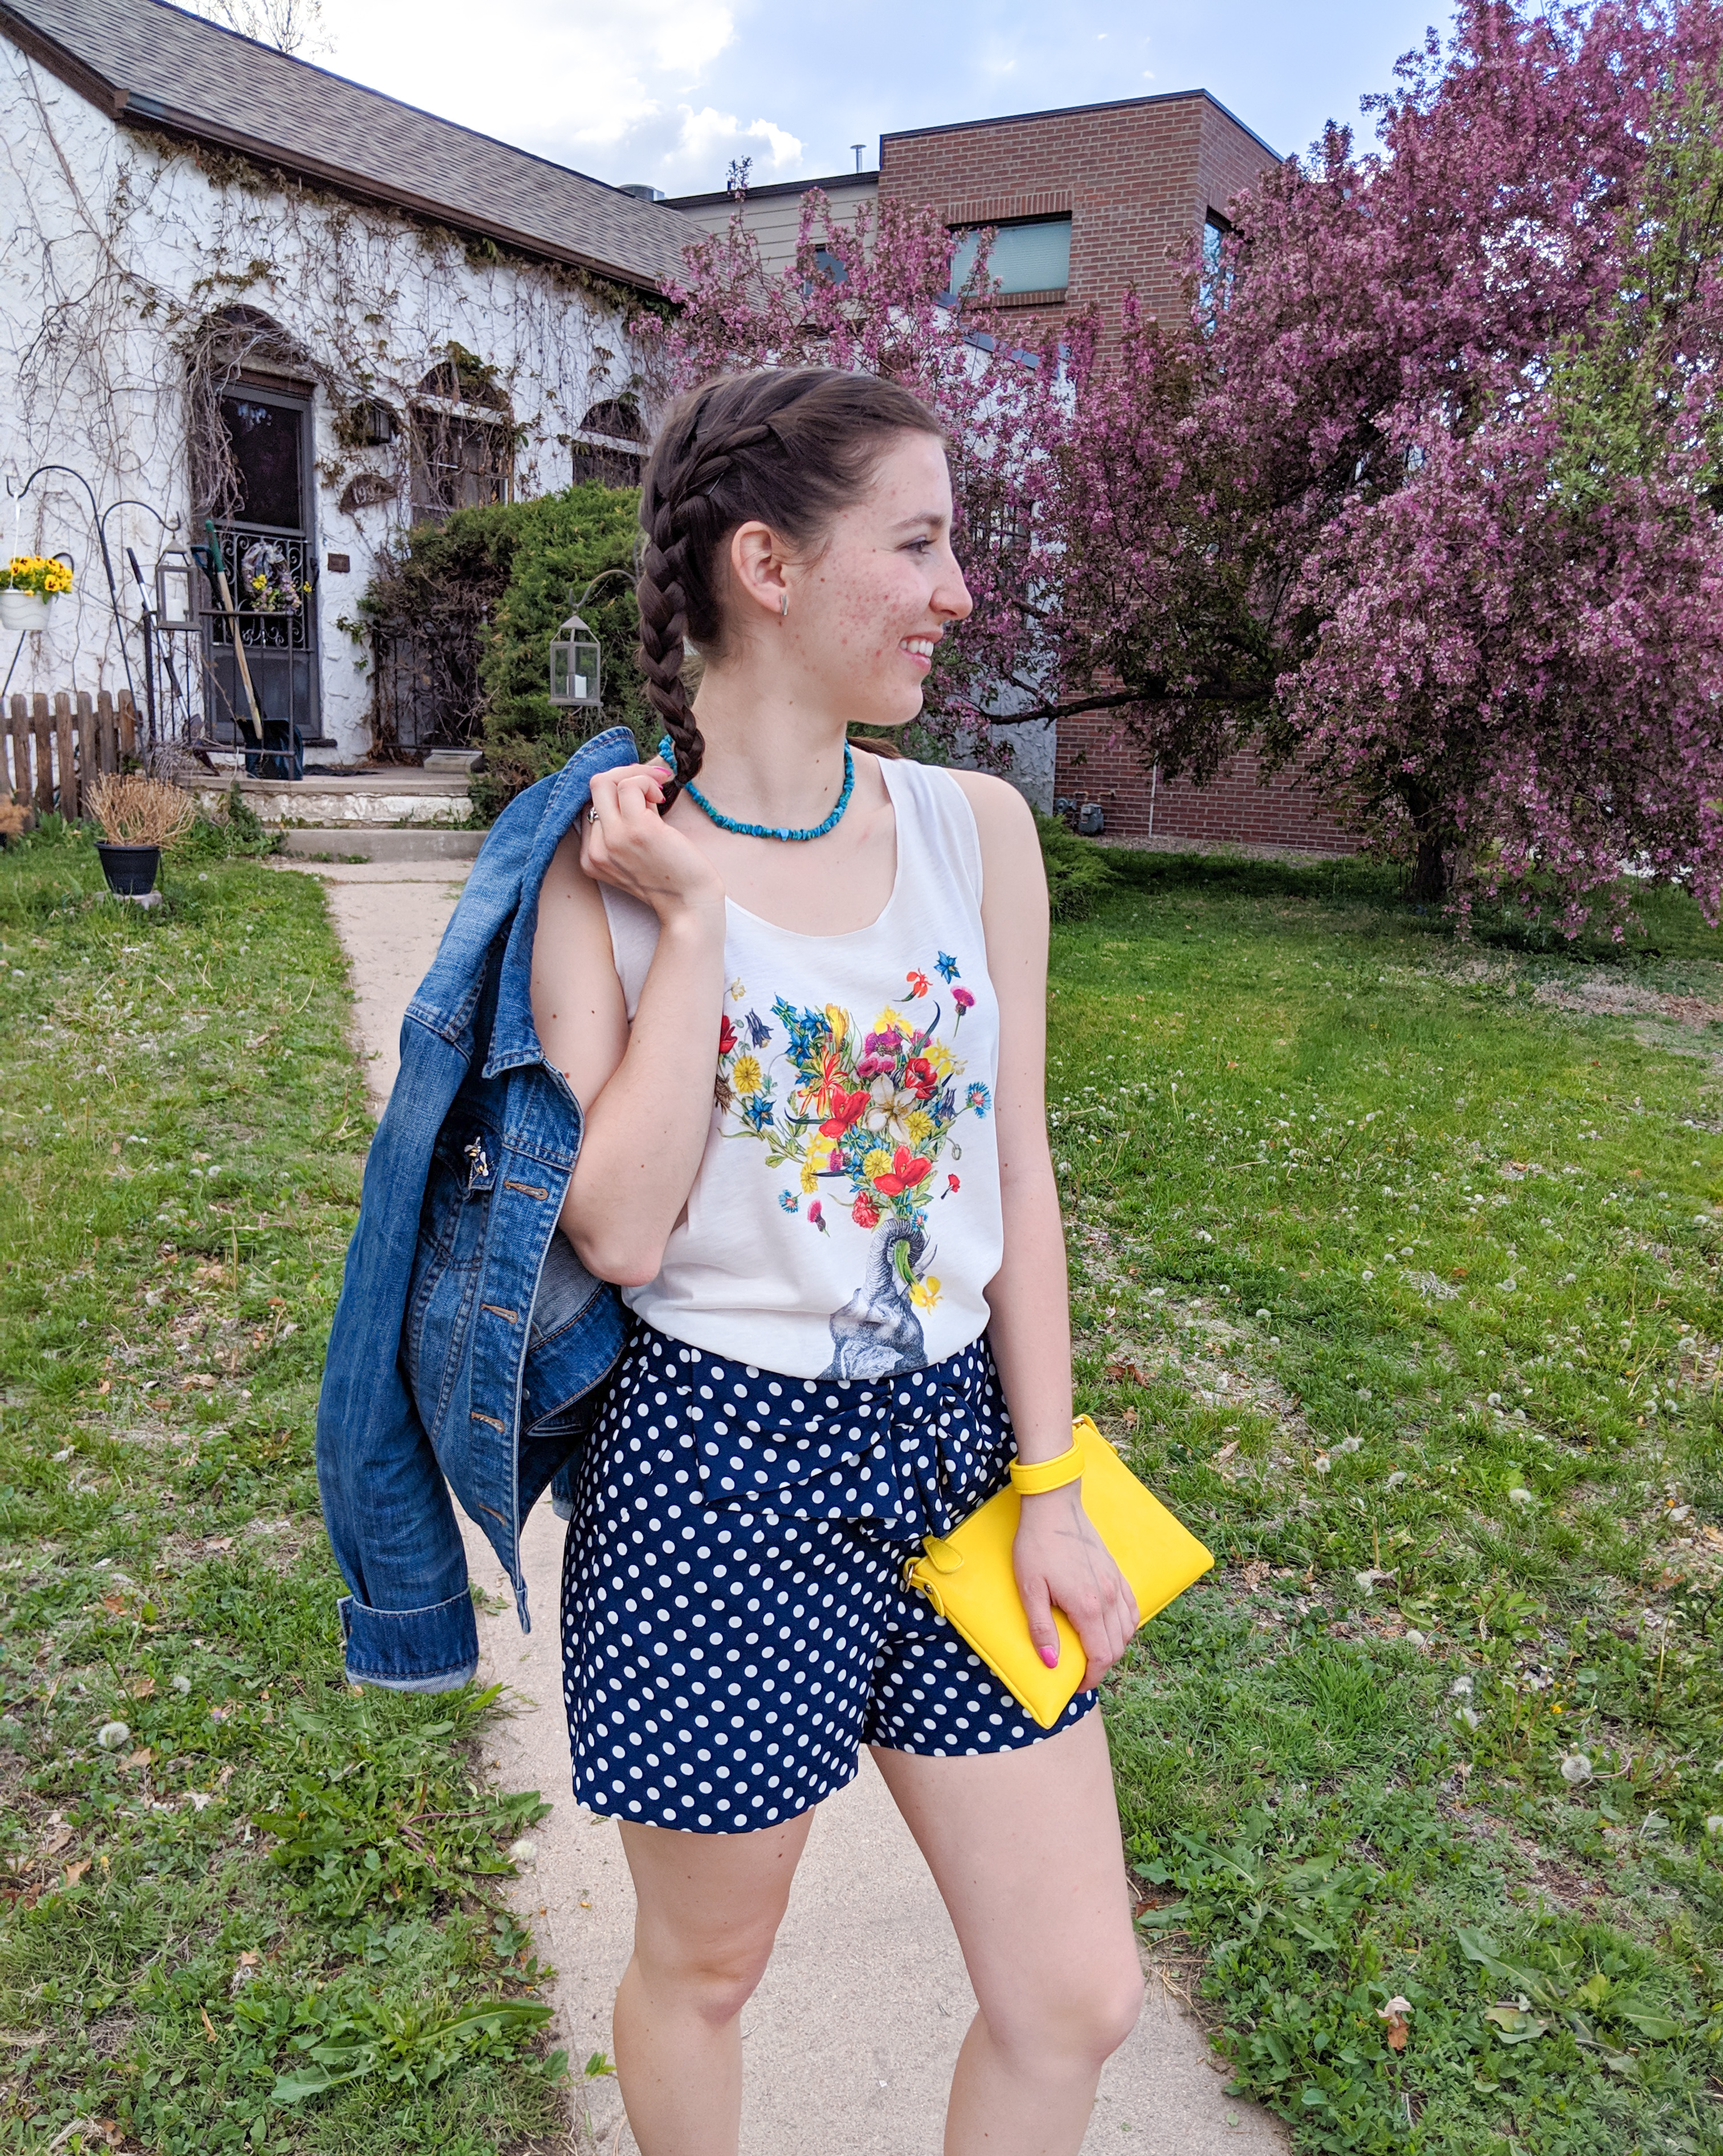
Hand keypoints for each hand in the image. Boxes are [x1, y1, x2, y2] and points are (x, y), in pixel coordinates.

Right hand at [580, 760, 722, 924]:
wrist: (690, 907)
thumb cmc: (672, 880)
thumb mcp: (635, 857)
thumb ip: (624, 829)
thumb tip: (631, 785)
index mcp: (591, 858)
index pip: (592, 805)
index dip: (618, 793)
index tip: (642, 794)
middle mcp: (596, 849)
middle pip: (593, 788)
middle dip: (623, 775)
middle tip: (651, 784)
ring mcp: (613, 839)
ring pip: (606, 782)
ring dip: (638, 777)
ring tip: (658, 794)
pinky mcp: (637, 830)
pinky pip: (630, 785)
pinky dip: (647, 780)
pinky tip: (663, 796)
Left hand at [1012, 1485, 1139, 1689]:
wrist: (1053, 1506)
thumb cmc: (1036, 1546)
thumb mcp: (1029, 1589)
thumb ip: (1041, 1628)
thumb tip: (1052, 1663)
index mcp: (1087, 1606)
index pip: (1100, 1656)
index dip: (1091, 1678)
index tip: (1077, 1686)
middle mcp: (1108, 1598)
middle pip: (1116, 1647)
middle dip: (1102, 1666)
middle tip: (1082, 1673)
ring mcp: (1115, 1583)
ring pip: (1127, 1629)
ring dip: (1114, 1647)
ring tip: (1094, 1652)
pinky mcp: (1116, 1571)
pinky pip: (1131, 1607)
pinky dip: (1126, 1625)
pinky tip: (1112, 1627)